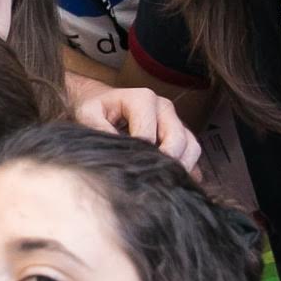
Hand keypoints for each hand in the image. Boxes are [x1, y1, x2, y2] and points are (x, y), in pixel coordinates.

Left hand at [70, 83, 202, 172]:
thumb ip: (99, 129)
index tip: (127, 169)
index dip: (139, 155)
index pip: (148, 134)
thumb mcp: (88, 114)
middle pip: (178, 139)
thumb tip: (118, 152)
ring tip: (162, 181)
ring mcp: (174, 119)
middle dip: (166, 162)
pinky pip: (192, 151)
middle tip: (151, 180)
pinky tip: (173, 181)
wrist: (101, 101)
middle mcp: (163, 107)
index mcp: (143, 99)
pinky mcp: (179, 132)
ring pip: (191, 146)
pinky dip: (187, 167)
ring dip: (181, 166)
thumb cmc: (95, 107)